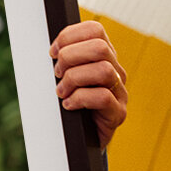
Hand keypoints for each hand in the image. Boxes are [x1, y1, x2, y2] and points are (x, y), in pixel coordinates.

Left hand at [50, 21, 127, 147]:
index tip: (52, 52)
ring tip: (61, 92)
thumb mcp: (65, 77)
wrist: (80, 140)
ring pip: (103, 70)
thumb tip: (51, 50)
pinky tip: (68, 105)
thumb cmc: (71, 105)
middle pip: (100, 47)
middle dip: (70, 57)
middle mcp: (116, 71)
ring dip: (74, 79)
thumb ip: (63, 61)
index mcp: (103, 57)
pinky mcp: (118, 113)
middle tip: (57, 74)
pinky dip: (79, 99)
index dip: (69, 36)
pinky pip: (103, 97)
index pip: (95, 30)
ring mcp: (120, 92)